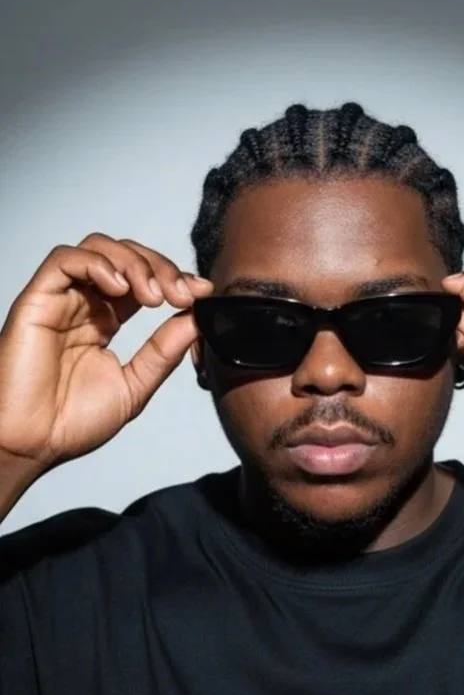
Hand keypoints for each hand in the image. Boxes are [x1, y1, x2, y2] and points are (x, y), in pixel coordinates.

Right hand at [0, 233, 212, 472]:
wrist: (32, 445)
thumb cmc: (72, 423)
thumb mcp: (135, 385)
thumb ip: (164, 351)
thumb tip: (197, 320)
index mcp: (106, 321)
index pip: (144, 280)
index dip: (174, 278)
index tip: (201, 292)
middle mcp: (83, 304)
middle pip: (126, 257)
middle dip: (161, 267)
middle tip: (180, 295)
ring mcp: (61, 299)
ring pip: (98, 249)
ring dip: (134, 263)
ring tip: (153, 296)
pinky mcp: (37, 299)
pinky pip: (64, 260)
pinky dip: (97, 264)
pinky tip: (120, 289)